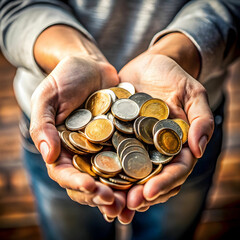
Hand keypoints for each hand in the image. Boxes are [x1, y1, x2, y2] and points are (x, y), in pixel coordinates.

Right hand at [30, 47, 118, 210]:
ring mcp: (101, 148)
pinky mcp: (120, 140)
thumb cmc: (64, 79)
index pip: (64, 172)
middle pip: (88, 181)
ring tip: (132, 202)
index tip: (91, 186)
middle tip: (115, 203)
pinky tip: (145, 181)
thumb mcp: (48, 97)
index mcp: (60, 147)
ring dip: (119, 192)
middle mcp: (81, 152)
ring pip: (109, 177)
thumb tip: (48, 155)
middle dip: (100, 195)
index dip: (76, 182)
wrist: (90, 66)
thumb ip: (44, 125)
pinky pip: (126, 158)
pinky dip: (133, 172)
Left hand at [118, 33, 213, 213]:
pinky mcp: (117, 135)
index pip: (175, 170)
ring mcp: (136, 144)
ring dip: (121, 190)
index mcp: (176, 145)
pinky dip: (105, 168)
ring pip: (130, 173)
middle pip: (151, 178)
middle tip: (126, 206)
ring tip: (108, 202)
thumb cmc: (174, 77)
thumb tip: (199, 149)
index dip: (164, 183)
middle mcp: (155, 149)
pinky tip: (94, 179)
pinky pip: (111, 153)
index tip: (149, 193)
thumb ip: (200, 119)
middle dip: (140, 194)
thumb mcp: (192, 94)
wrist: (150, 64)